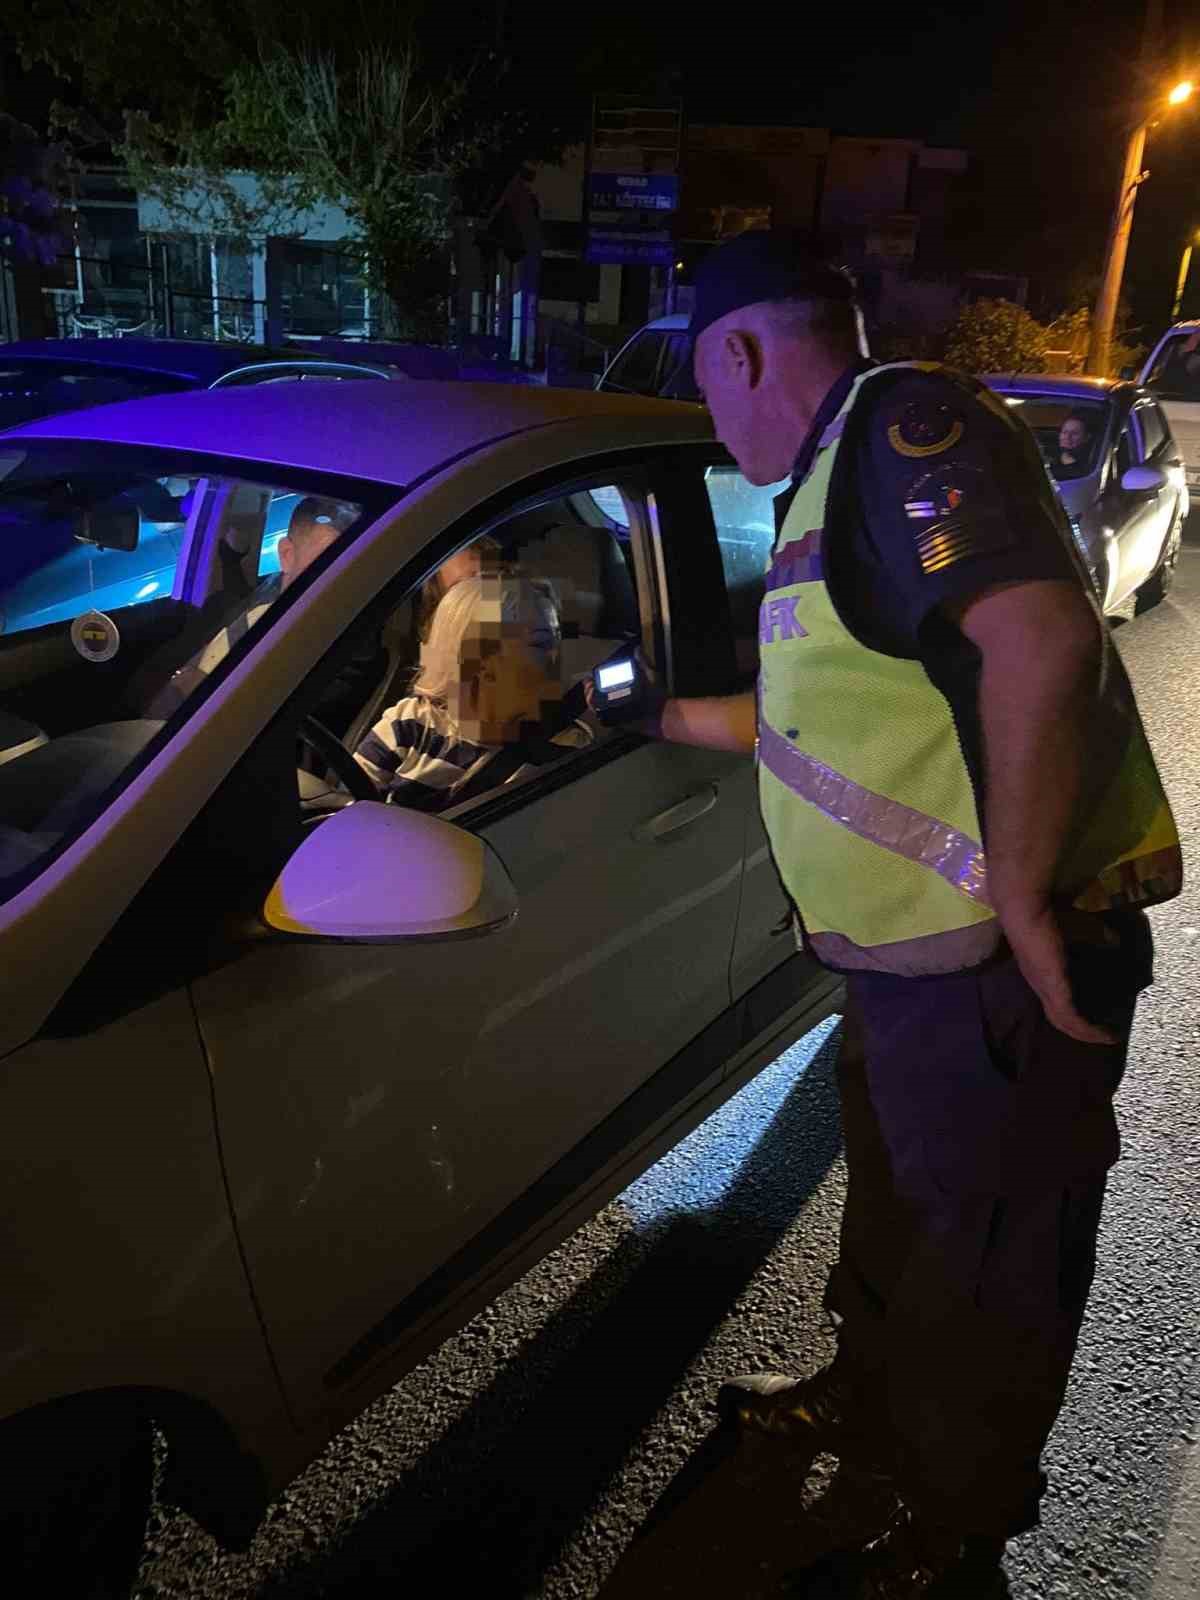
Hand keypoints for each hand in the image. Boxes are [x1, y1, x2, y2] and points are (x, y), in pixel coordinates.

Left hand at [1001, 904, 1116, 1044]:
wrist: (1026, 909)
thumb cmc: (1047, 913)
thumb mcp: (1077, 928)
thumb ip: (1095, 934)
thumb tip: (1115, 939)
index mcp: (1041, 971)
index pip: (1054, 999)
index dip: (1071, 1009)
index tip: (1092, 1015)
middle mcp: (1040, 985)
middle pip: (1058, 1016)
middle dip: (1080, 1028)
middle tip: (1103, 1034)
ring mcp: (1044, 989)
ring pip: (1064, 1022)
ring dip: (1086, 1033)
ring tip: (1107, 1039)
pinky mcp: (1053, 990)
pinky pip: (1071, 1019)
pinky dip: (1087, 1030)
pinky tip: (1104, 1036)